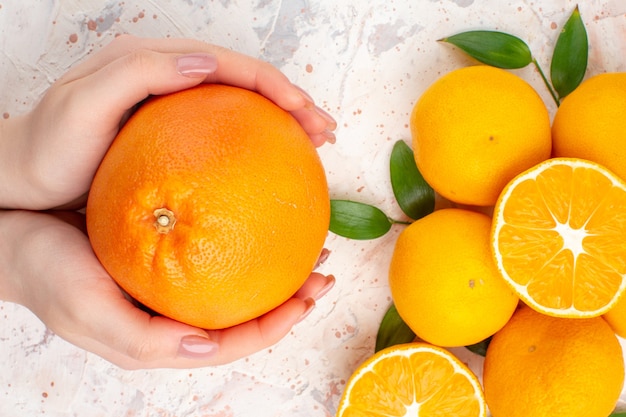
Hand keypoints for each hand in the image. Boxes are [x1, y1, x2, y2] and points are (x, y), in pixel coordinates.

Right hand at [0, 210, 333, 368]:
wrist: (17, 235)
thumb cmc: (49, 276)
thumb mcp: (89, 312)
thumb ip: (148, 340)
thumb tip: (210, 347)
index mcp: (167, 334)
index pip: (237, 340)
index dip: (281, 322)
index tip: (315, 293)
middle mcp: (179, 310)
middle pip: (248, 308)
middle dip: (292, 292)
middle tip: (323, 264)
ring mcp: (176, 278)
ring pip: (238, 275)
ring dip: (277, 259)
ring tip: (306, 236)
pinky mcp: (169, 248)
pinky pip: (216, 241)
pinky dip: (243, 227)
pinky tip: (257, 200)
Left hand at [1, 35, 335, 209]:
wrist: (18, 178)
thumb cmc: (46, 148)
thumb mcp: (82, 106)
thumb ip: (140, 75)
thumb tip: (208, 63)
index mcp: (152, 62)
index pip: (228, 65)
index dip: (274, 85)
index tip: (306, 113)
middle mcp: (166, 77)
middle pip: (243, 83)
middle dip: (290, 103)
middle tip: (324, 132)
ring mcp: (169, 106)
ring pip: (238, 107)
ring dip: (279, 123)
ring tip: (312, 146)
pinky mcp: (168, 134)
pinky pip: (221, 132)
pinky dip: (253, 143)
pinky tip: (269, 165)